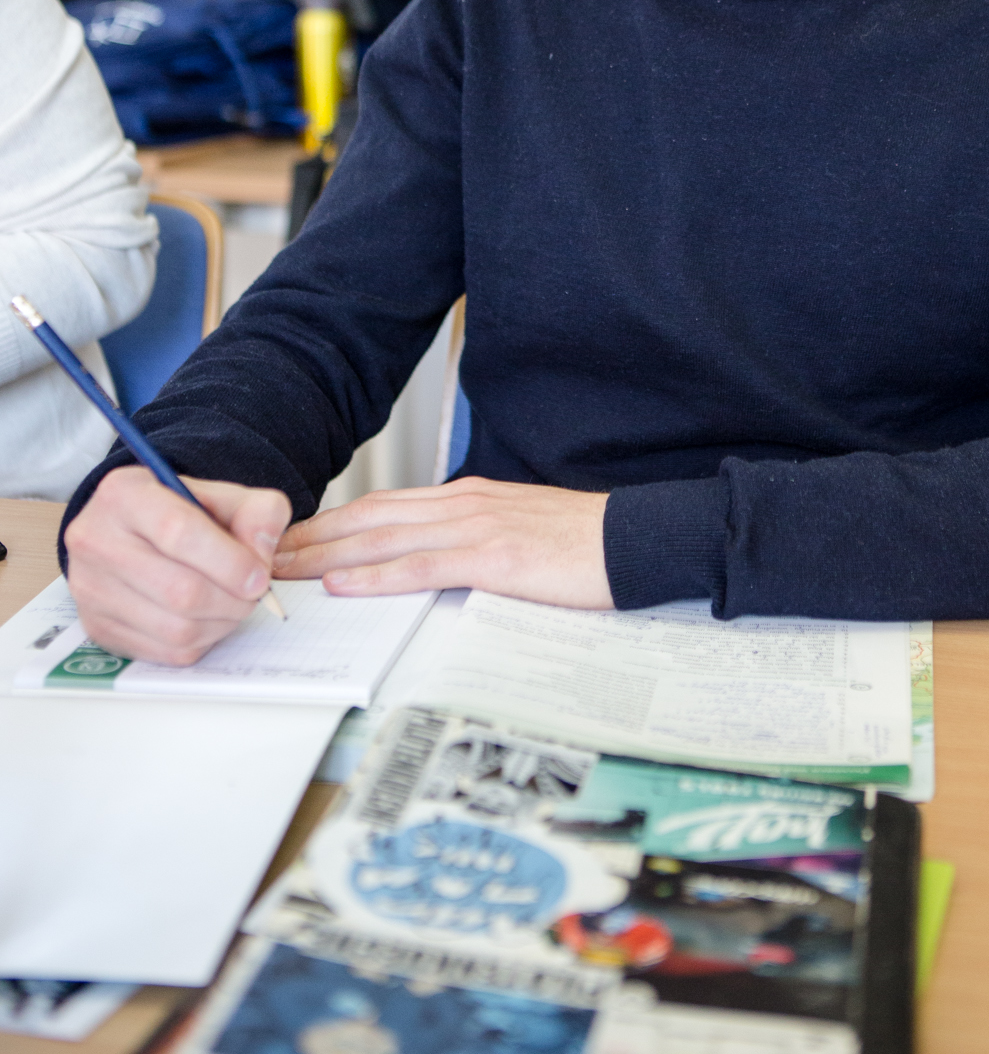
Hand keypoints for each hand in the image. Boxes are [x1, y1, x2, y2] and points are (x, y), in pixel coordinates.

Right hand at [65, 466, 291, 664]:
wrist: (121, 532)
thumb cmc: (175, 511)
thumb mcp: (218, 494)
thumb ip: (256, 512)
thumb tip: (262, 554)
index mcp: (124, 494)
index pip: (178, 532)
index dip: (230, 561)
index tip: (259, 577)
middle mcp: (95, 541)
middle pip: (179, 591)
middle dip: (232, 599)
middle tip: (253, 593)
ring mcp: (90, 589)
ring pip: (175, 629)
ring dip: (221, 624)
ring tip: (233, 604)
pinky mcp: (96, 628)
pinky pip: (166, 652)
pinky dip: (201, 641)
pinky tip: (208, 619)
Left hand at [274, 477, 611, 608]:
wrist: (633, 537)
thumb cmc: (581, 543)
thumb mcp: (516, 534)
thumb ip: (471, 541)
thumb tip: (430, 562)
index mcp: (466, 498)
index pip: (383, 508)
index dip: (331, 523)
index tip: (290, 539)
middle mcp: (462, 503)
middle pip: (369, 518)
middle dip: (310, 536)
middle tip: (260, 554)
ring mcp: (476, 527)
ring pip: (382, 538)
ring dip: (324, 555)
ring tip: (279, 569)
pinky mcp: (493, 557)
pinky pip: (421, 566)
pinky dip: (375, 574)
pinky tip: (342, 585)